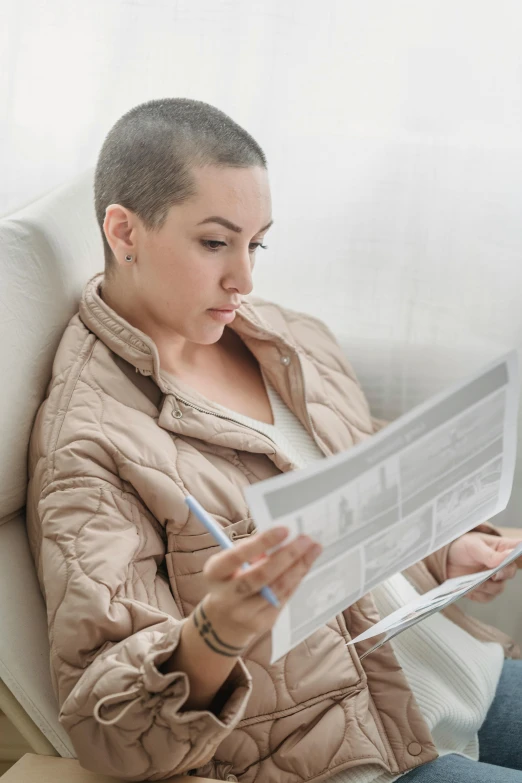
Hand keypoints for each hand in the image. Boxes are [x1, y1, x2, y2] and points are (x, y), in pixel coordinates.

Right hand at [201, 527, 321, 647]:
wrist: (221, 623)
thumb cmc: (229, 582)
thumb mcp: (229, 565)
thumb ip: (251, 552)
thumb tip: (282, 538)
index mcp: (214, 573)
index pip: (238, 556)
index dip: (262, 542)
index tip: (284, 529)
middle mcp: (226, 596)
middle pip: (261, 575)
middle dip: (287, 555)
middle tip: (306, 539)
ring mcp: (244, 613)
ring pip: (277, 588)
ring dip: (298, 567)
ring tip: (313, 549)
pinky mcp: (260, 624)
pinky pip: (283, 598)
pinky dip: (296, 579)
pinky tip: (304, 566)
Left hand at [447, 532, 521, 602]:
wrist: (444, 560)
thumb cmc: (461, 546)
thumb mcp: (473, 546)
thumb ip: (489, 553)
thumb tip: (507, 556)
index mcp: (502, 548)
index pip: (518, 548)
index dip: (520, 552)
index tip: (514, 556)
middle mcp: (501, 564)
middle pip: (511, 571)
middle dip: (503, 574)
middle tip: (494, 574)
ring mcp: (493, 579)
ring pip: (499, 588)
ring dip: (487, 586)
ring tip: (475, 582)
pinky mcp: (483, 591)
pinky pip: (486, 597)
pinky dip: (478, 594)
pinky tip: (469, 588)